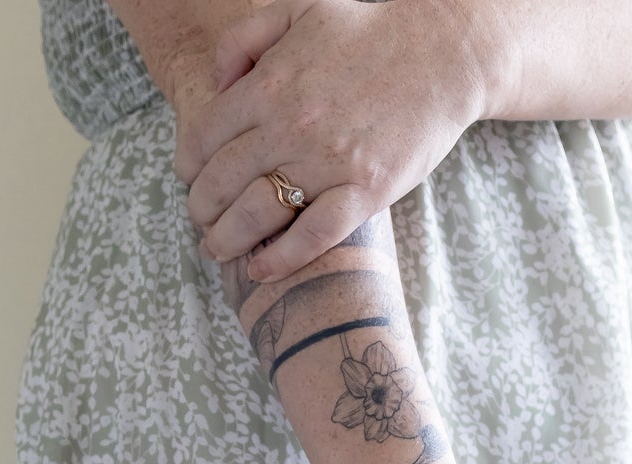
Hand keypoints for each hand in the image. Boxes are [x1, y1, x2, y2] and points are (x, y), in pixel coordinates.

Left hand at [178, 0, 491, 283]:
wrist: (443, 52)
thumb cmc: (370, 31)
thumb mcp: (299, 10)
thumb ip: (247, 39)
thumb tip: (216, 84)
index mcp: (270, 83)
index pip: (206, 136)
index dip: (189, 165)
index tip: (190, 180)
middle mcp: (291, 125)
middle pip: (223, 181)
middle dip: (201, 209)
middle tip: (201, 222)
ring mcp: (329, 162)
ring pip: (258, 213)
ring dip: (228, 239)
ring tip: (219, 250)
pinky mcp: (366, 191)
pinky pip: (313, 236)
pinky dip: (280, 259)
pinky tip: (260, 270)